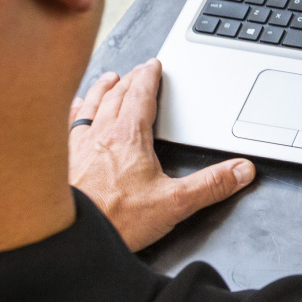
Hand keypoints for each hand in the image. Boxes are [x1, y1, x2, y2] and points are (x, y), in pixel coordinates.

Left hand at [69, 59, 253, 250]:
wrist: (70, 236)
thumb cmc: (114, 219)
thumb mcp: (174, 203)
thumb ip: (211, 185)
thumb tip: (240, 170)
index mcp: (129, 137)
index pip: (141, 96)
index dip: (149, 78)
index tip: (153, 66)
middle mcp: (100, 134)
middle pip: (116, 96)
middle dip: (129, 80)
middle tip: (137, 70)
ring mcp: (76, 146)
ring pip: (90, 105)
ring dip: (101, 90)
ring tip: (108, 80)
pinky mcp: (61, 160)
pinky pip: (68, 125)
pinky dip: (74, 111)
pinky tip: (73, 110)